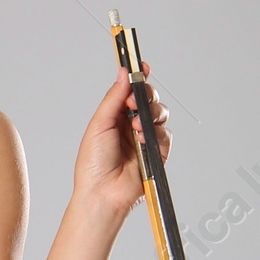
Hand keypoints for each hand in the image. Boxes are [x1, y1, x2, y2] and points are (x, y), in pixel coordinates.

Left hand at [73, 61, 170, 226]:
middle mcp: (131, 124)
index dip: (138, 77)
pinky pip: (165, 135)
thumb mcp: (99, 124)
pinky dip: (156, 134)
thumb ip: (114, 97)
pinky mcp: (157, 152)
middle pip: (149, 98)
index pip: (131, 90)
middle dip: (145, 95)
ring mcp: (145, 138)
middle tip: (134, 101)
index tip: (142, 66)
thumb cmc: (93, 164)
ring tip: (135, 126)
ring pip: (160, 113)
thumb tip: (124, 72)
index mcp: (115, 116)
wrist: (102, 193)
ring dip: (150, 114)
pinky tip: (142, 139)